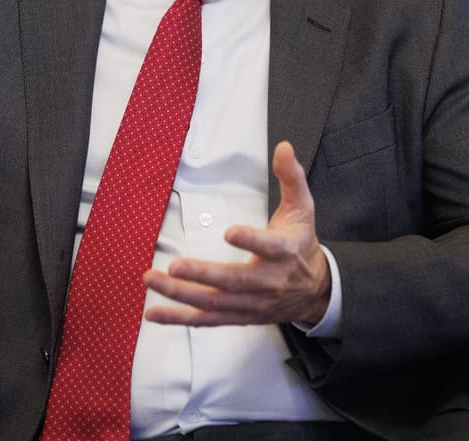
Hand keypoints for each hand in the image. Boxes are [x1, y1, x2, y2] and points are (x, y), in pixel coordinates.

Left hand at [142, 140, 330, 326]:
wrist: (315, 291)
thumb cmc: (301, 244)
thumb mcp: (303, 208)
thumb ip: (291, 177)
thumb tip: (283, 147)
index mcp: (284, 252)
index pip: (269, 246)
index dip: (250, 241)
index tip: (229, 232)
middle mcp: (268, 282)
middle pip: (233, 281)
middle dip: (202, 275)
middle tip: (174, 267)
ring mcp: (252, 303)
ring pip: (215, 303)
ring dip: (181, 295)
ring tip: (152, 280)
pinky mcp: (239, 316)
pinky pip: (207, 320)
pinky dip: (180, 319)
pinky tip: (154, 313)